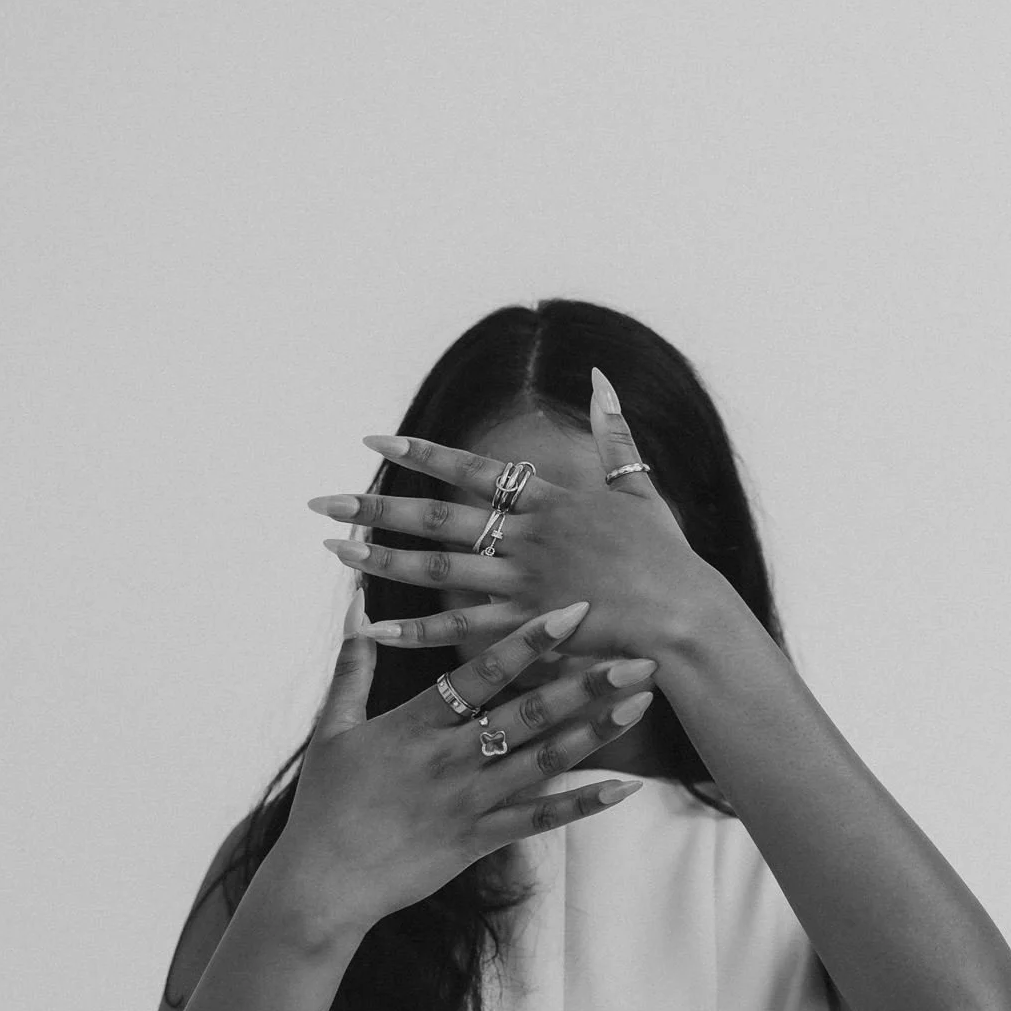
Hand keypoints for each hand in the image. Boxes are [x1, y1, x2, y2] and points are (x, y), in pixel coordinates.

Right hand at [262, 595, 660, 943]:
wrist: (321, 886)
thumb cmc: (325, 804)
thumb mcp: (332, 729)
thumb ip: (353, 667)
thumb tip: (355, 608)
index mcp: (415, 724)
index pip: (481, 673)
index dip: (528, 640)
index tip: (573, 611)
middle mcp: (448, 758)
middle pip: (527, 713)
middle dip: (586, 682)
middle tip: (637, 656)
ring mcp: (468, 802)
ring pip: (543, 761)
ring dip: (596, 731)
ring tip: (640, 704)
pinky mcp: (478, 841)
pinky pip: (539, 820)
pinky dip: (583, 804)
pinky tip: (625, 787)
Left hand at [308, 367, 711, 662]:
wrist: (687, 617)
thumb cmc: (671, 559)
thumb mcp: (643, 489)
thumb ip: (615, 435)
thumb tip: (601, 378)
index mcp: (553, 502)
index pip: (475, 472)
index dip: (422, 457)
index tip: (376, 444)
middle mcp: (530, 538)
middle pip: (439, 520)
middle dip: (377, 509)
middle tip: (324, 504)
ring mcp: (526, 584)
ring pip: (438, 572)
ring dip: (381, 563)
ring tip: (333, 554)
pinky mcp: (528, 629)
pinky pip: (460, 630)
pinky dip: (415, 631)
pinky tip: (372, 628)